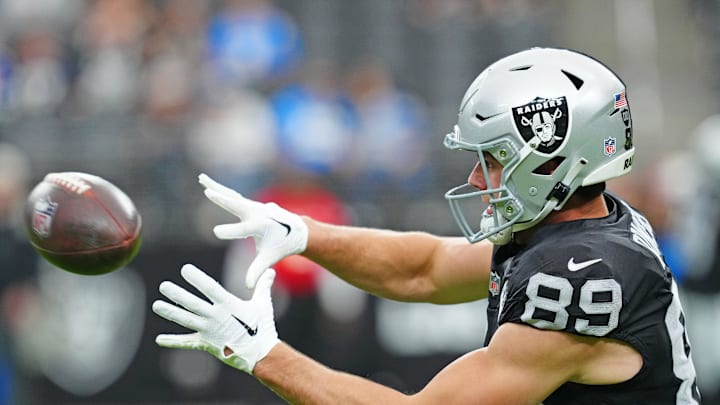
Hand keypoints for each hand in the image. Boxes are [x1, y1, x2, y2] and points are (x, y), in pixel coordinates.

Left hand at [152, 264, 278, 373]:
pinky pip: (187, 342)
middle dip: (177, 294)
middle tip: (163, 286)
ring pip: (186, 320)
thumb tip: (271, 270)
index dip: (196, 278)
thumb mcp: (263, 303)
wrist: (260, 354)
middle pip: (192, 304)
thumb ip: (263, 285)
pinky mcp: (206, 344)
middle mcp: (215, 317)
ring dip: (170, 313)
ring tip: (156, 305)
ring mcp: (209, 331)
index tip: (185, 269)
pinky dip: (173, 341)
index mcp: (228, 305)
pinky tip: (159, 339)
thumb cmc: (262, 327)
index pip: (209, 288)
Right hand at [199, 173, 307, 287]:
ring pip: (231, 195)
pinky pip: (232, 195)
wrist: (296, 230)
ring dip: (216, 187)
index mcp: (260, 227)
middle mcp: (256, 213)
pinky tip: (207, 182)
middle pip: (236, 205)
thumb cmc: (281, 245)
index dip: (230, 231)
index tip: (216, 232)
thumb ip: (258, 270)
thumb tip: (248, 287)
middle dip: (223, 200)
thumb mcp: (269, 257)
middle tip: (208, 192)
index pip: (242, 230)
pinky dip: (220, 189)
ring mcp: (253, 206)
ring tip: (201, 178)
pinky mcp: (249, 204)